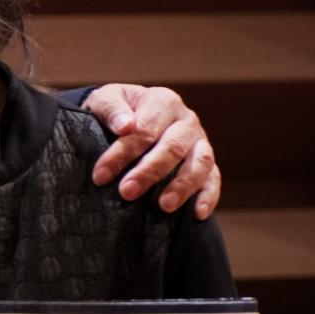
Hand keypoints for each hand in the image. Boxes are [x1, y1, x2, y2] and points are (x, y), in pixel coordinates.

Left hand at [83, 84, 220, 218]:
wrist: (129, 117)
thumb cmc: (115, 111)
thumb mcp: (105, 100)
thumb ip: (111, 109)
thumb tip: (124, 125)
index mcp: (163, 101)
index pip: (144, 129)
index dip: (122, 153)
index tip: (100, 176)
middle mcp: (186, 120)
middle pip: (172, 147)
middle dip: (149, 172)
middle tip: (126, 192)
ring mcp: (200, 142)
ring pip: (200, 162)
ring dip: (183, 185)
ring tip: (164, 206)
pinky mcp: (208, 163)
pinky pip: (214, 178)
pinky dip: (209, 196)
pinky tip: (198, 214)